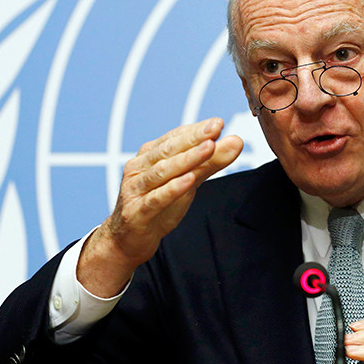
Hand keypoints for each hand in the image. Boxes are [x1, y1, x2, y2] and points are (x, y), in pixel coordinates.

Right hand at [78, 117, 242, 296]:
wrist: (128, 240)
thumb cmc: (158, 205)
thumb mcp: (187, 182)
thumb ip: (210, 163)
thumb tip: (235, 142)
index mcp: (150, 156)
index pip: (175, 138)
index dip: (196, 130)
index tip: (218, 123)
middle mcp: (140, 168)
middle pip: (169, 150)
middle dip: (194, 138)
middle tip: (216, 128)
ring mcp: (136, 189)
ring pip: (163, 171)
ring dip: (187, 159)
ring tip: (209, 147)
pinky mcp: (137, 212)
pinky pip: (156, 198)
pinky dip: (173, 188)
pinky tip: (189, 180)